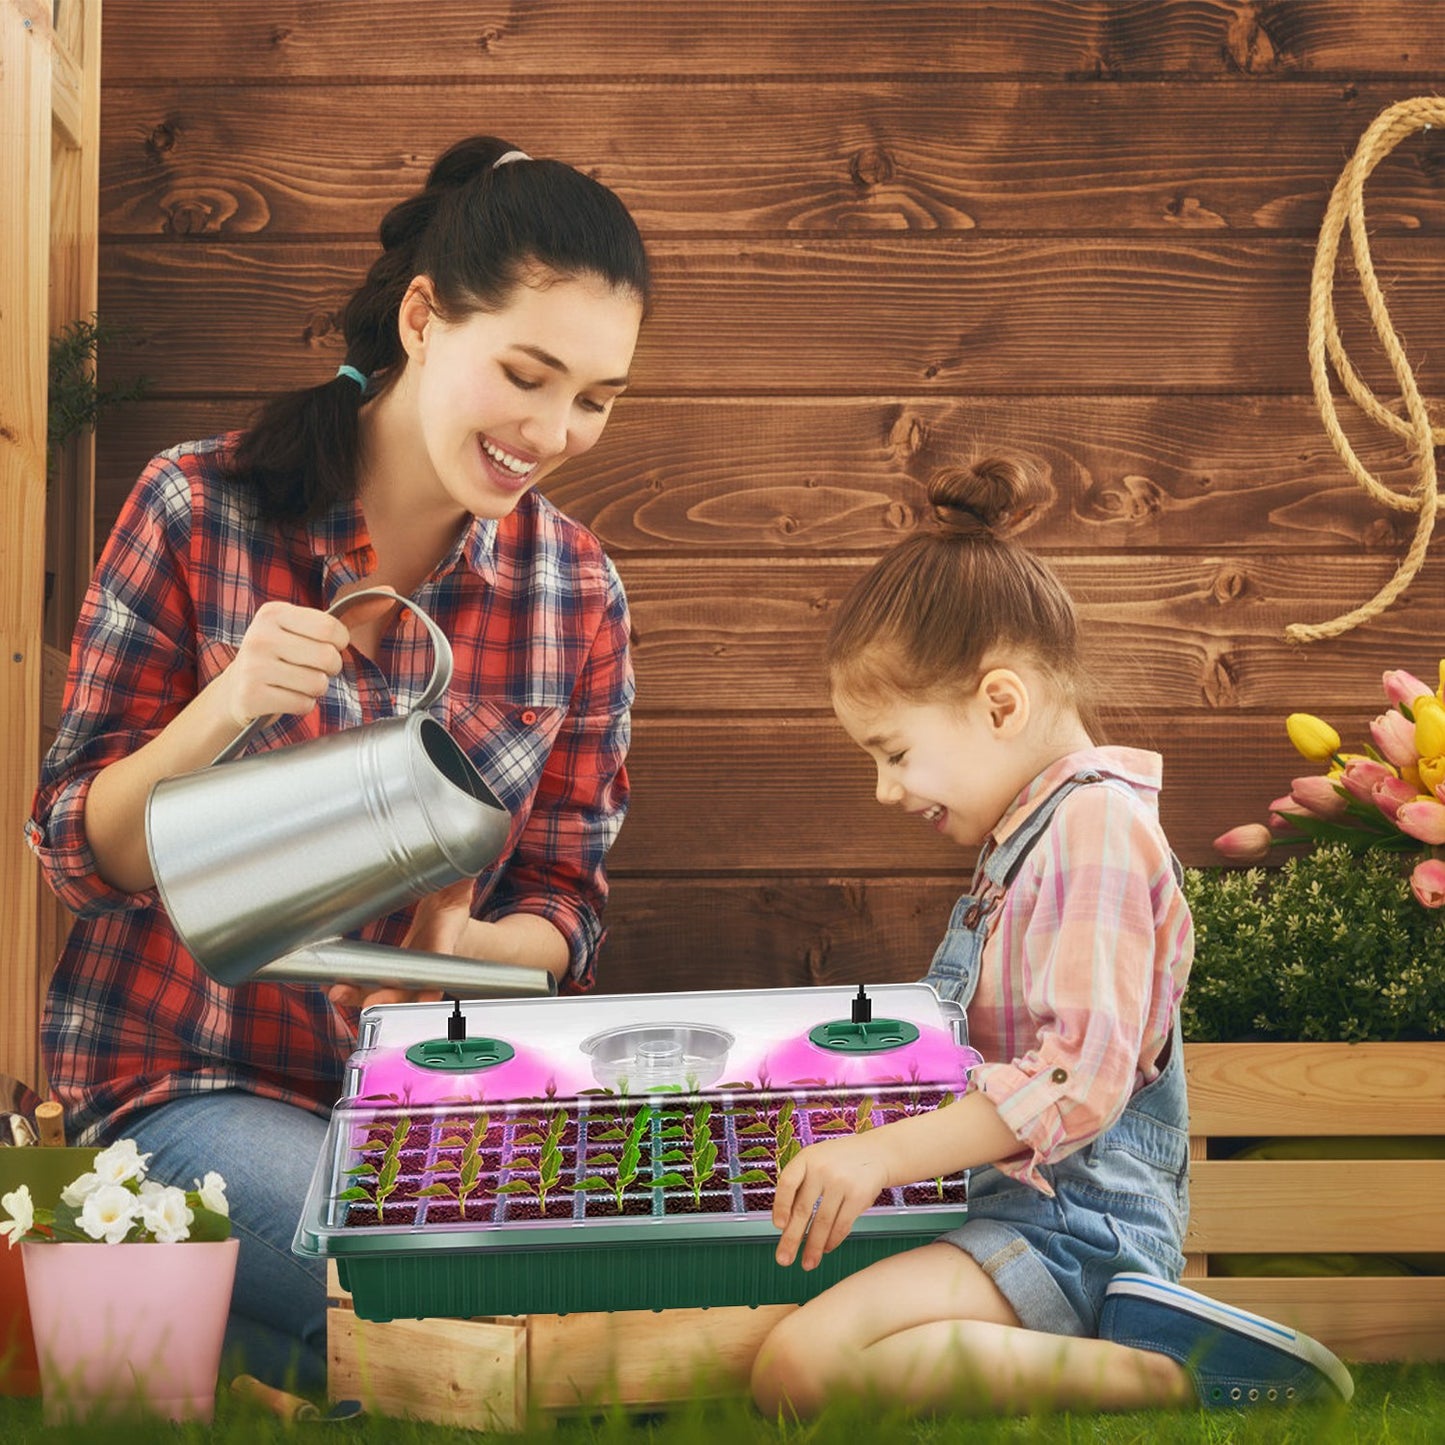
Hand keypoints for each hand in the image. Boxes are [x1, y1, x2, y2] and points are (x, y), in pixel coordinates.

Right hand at [218, 600, 351, 729]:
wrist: (236, 690)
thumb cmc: (283, 655)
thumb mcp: (308, 630)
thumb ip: (351, 614)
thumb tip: (390, 593)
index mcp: (274, 612)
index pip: (331, 628)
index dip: (339, 643)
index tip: (326, 646)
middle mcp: (260, 636)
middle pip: (327, 657)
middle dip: (329, 668)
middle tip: (310, 668)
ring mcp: (253, 666)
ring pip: (317, 684)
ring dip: (315, 689)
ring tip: (295, 682)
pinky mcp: (252, 696)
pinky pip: (303, 704)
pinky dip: (302, 705)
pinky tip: (284, 696)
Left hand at [326, 878, 473, 1009]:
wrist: (446, 923)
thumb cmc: (451, 906)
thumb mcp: (458, 888)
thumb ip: (460, 876)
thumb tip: (467, 852)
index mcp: (444, 941)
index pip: (441, 962)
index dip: (434, 980)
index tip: (429, 996)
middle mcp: (424, 963)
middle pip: (409, 987)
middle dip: (389, 995)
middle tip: (372, 1001)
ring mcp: (404, 970)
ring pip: (383, 990)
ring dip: (359, 995)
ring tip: (338, 993)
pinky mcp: (388, 970)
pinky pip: (367, 984)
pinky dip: (351, 988)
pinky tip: (332, 987)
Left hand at [772, 1133, 893, 1270]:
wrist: (876, 1152)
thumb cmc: (838, 1162)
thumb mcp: (815, 1161)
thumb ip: (800, 1186)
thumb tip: (784, 1225)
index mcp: (806, 1159)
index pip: (787, 1183)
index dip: (780, 1206)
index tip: (778, 1227)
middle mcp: (822, 1169)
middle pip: (803, 1209)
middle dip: (792, 1239)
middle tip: (783, 1260)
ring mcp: (841, 1182)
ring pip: (823, 1222)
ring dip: (814, 1248)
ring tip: (807, 1264)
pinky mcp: (858, 1196)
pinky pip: (841, 1224)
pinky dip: (832, 1241)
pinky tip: (826, 1250)